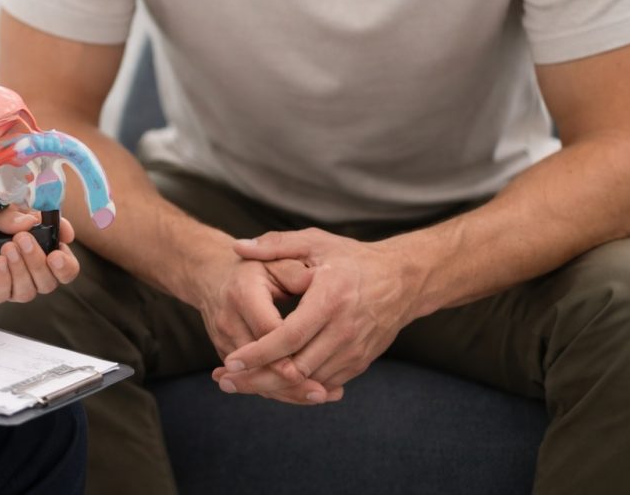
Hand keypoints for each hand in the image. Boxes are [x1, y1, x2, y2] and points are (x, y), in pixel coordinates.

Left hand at [0, 194, 79, 303]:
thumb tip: (28, 223)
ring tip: (5, 249)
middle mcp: (26, 261)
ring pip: (33, 289)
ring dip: (23, 270)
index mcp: (33, 237)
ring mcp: (9, 278)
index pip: (62, 248)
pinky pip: (5, 294)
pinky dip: (4, 280)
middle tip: (24, 241)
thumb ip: (5, 213)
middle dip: (44, 262)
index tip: (63, 236)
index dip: (66, 246)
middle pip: (55, 277)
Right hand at [189, 246, 316, 393]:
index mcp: (242, 294)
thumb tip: (321, 283)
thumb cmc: (254, 268)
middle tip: (322, 392)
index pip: (265, 329)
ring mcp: (224, 341)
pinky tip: (305, 395)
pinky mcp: (226, 355)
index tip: (314, 362)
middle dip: (290, 381)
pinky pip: (252, 379)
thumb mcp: (274, 261)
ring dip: (286, 391)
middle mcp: (228, 321)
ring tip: (320, 396)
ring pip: (255, 376)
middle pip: (259, 361)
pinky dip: (278, 389)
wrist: (212, 276)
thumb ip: (295, 273)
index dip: (288, 349)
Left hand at [212, 229, 416, 404]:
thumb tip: (238, 246)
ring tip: (241, 385)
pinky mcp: (360, 362)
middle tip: (226, 381)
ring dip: (275, 388)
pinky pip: (325, 383)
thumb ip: (275, 245)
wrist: (403, 280)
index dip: (258, 352)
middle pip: (296, 368)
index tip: (232, 361)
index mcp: (330, 299)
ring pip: (309, 382)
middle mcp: (344, 330)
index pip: (288, 336)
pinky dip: (299, 388)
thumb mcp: (315, 242)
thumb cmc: (352, 259)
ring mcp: (354, 350)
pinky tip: (272, 384)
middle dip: (259, 378)